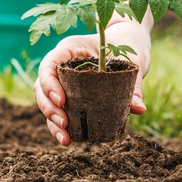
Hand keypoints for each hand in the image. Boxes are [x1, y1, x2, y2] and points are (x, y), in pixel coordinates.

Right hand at [34, 19, 151, 145]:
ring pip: (46, 100)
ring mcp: (63, 79)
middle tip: (64, 123)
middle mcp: (62, 63)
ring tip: (65, 138)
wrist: (127, 42)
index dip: (50, 83)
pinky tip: (68, 139)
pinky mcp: (70, 93)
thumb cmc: (126, 45)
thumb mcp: (132, 61)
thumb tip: (139, 109)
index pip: (49, 64)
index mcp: (71, 48)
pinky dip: (60, 125)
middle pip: (42, 85)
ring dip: (51, 121)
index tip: (62, 101)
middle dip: (49, 107)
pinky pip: (58, 109)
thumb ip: (133, 84)